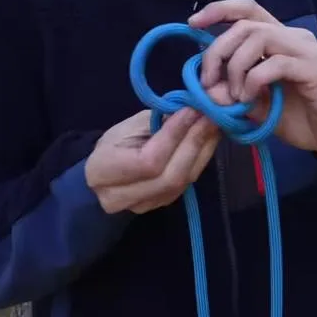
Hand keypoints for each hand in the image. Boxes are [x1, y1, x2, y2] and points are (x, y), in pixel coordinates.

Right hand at [85, 101, 223, 214]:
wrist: (105, 170)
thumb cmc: (116, 141)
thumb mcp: (131, 124)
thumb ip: (160, 120)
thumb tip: (194, 110)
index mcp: (101, 170)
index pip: (147, 161)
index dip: (173, 136)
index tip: (191, 110)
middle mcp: (118, 197)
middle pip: (169, 176)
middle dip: (194, 143)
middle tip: (211, 116)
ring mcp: (142, 206)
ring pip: (182, 182)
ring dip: (203, 151)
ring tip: (215, 124)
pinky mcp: (161, 205)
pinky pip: (187, 184)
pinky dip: (201, 160)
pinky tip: (209, 140)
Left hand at [189, 0, 316, 159]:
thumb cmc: (300, 119)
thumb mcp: (257, 106)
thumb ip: (233, 94)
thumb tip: (206, 89)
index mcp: (280, 39)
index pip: (248, 9)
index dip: (219, 10)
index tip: (192, 24)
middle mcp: (294, 36)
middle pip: (245, 24)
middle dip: (217, 51)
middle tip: (207, 82)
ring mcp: (307, 50)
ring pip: (258, 38)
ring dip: (235, 66)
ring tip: (234, 95)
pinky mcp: (315, 68)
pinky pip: (275, 63)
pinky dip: (254, 80)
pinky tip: (251, 100)